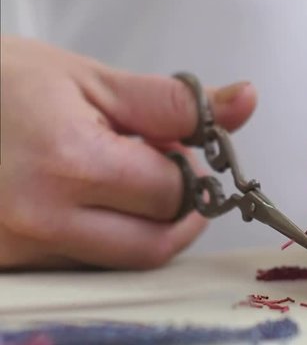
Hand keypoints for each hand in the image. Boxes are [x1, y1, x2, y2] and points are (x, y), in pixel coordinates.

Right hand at [0, 37, 255, 269]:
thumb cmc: (2, 84)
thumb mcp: (90, 79)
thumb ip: (175, 101)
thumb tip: (244, 101)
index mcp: (69, 162)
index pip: (173, 193)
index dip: (188, 170)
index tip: (178, 149)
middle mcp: (42, 217)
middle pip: (155, 242)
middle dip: (177, 209)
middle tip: (165, 173)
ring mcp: (21, 249)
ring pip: (122, 261)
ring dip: (144, 225)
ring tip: (125, 181)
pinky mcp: (10, 264)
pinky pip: (84, 266)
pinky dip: (106, 237)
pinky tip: (92, 201)